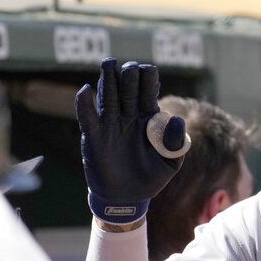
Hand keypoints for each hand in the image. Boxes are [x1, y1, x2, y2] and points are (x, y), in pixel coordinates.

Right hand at [76, 57, 188, 224]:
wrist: (128, 198)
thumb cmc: (152, 178)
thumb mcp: (170, 163)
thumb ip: (175, 143)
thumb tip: (176, 119)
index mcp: (148, 117)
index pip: (148, 91)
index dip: (148, 79)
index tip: (148, 71)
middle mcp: (128, 115)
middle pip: (128, 88)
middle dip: (129, 76)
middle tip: (130, 68)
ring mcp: (110, 124)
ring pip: (108, 96)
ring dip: (108, 80)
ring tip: (109, 62)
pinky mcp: (94, 135)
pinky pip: (87, 116)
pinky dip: (84, 104)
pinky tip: (86, 90)